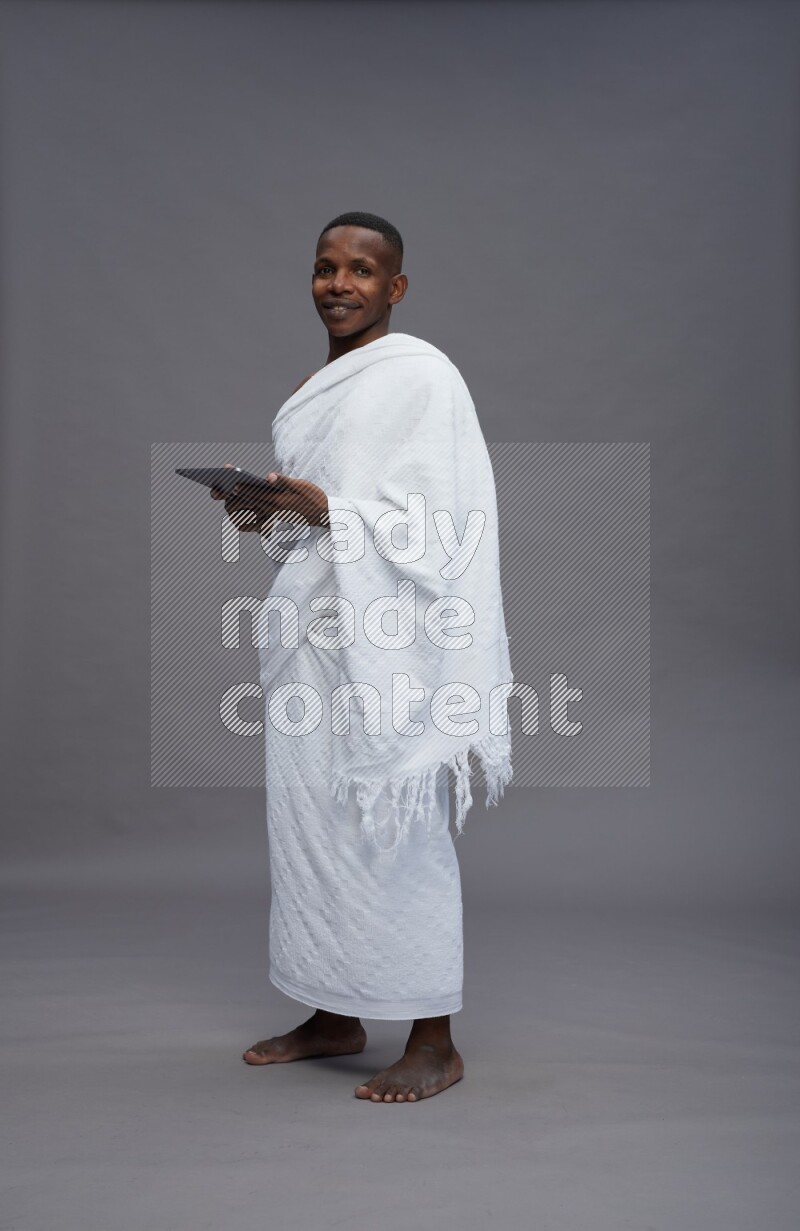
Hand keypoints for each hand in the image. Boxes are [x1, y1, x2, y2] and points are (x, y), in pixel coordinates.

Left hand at [210, 463, 327, 532]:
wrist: (322, 515)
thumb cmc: (312, 497)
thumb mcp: (301, 485)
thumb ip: (284, 481)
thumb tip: (269, 477)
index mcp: (278, 502)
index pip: (256, 494)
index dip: (241, 488)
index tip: (229, 483)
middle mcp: (272, 512)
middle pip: (246, 505)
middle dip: (230, 498)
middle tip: (216, 489)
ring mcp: (270, 519)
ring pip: (245, 517)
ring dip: (232, 507)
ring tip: (222, 496)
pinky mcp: (270, 523)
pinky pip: (250, 526)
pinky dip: (240, 520)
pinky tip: (233, 507)